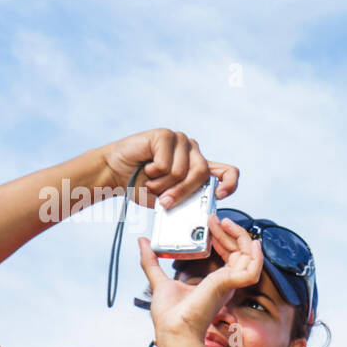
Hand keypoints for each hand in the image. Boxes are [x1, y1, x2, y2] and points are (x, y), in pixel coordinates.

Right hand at [99, 128, 238, 208]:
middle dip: (182, 192)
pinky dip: (153, 172)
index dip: (229, 183)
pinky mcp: (166, 135)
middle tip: (165, 201)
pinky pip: (166, 163)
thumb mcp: (169, 198)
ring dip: (163, 184)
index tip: (220, 195)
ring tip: (151, 181)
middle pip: (201, 174)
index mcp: (199, 167)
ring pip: (183, 171)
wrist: (116, 173)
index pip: (228, 172)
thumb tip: (199, 211)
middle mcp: (193, 151)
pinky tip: (145, 167)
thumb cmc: (142, 186)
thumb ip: (186, 200)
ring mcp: (181, 141)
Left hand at [139, 216, 262, 342]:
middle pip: (240, 252)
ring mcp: (231, 284)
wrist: (172, 328)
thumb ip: (152, 261)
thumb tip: (142, 242)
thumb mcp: (159, 280)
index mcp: (216, 283)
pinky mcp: (231, 284)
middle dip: (230, 232)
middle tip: (216, 219)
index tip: (211, 224)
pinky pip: (254, 268)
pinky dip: (256, 255)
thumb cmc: (170, 316)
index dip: (222, 237)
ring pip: (249, 255)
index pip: (229, 255)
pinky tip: (252, 242)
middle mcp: (227, 283)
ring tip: (226, 223)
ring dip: (240, 236)